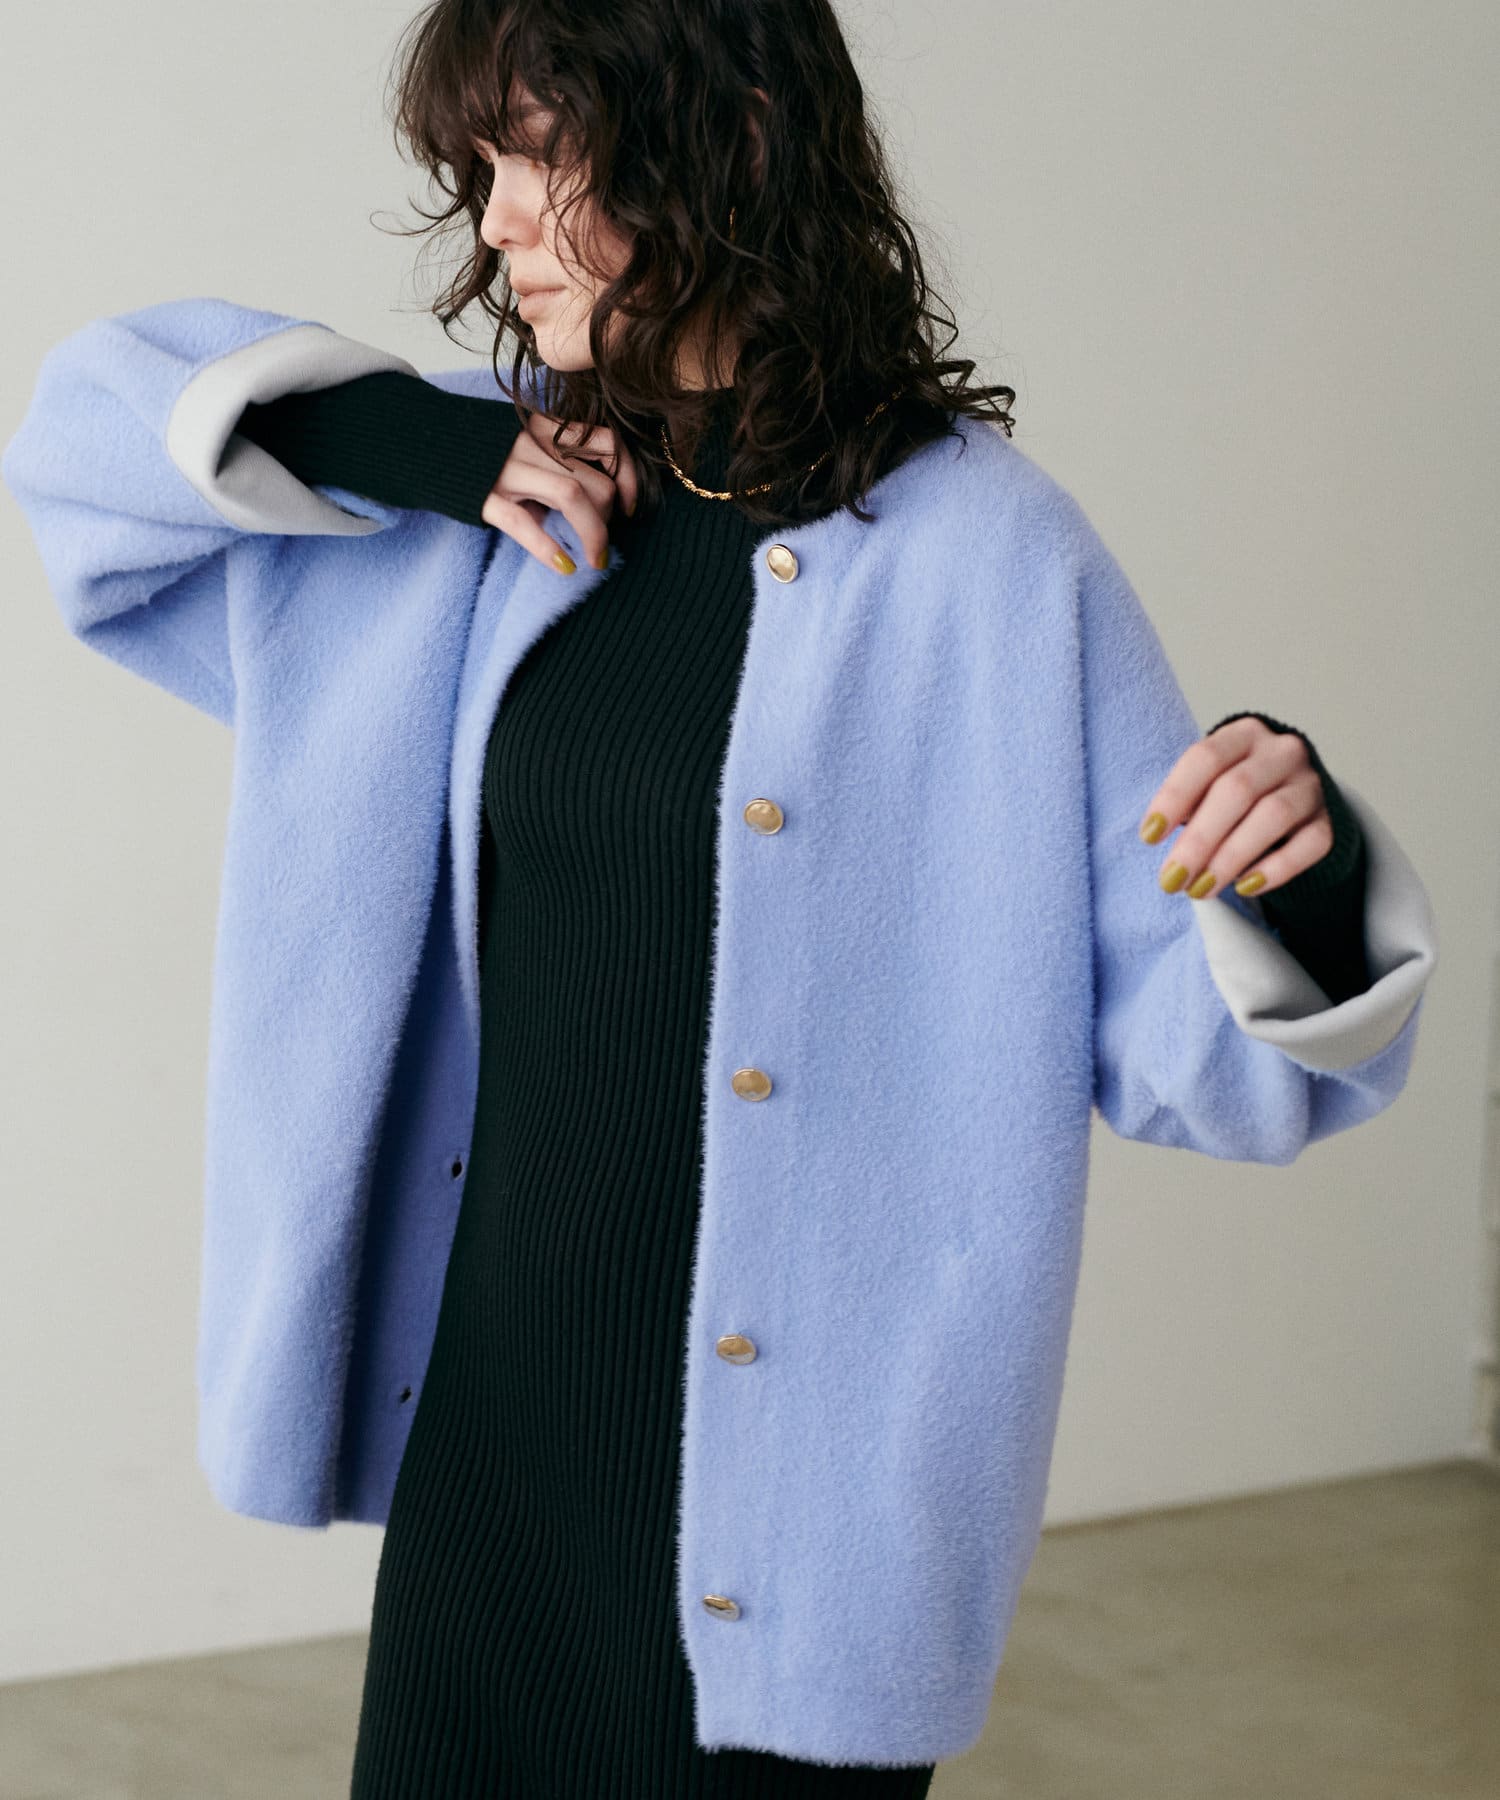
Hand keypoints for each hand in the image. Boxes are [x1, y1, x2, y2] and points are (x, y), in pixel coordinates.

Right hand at [480, 409, 640, 574]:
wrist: (423, 442)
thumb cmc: (485, 450)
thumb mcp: (526, 441)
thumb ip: (559, 460)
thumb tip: (600, 495)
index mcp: (546, 428)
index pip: (607, 442)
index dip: (629, 476)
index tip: (630, 505)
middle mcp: (532, 443)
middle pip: (595, 480)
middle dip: (609, 517)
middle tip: (601, 537)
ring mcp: (509, 469)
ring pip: (572, 496)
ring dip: (593, 533)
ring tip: (595, 558)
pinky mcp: (487, 497)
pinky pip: (525, 524)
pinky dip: (549, 548)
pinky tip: (565, 566)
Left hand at [1137, 715, 1333, 900]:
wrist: (1294, 797)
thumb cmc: (1237, 792)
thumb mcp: (1211, 782)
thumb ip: (1190, 801)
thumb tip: (1161, 836)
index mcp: (1243, 735)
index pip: (1205, 758)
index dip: (1174, 797)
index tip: (1148, 837)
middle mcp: (1281, 752)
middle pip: (1237, 790)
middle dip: (1199, 840)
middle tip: (1172, 879)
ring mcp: (1310, 785)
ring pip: (1273, 817)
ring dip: (1230, 858)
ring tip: (1201, 889)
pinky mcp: (1329, 821)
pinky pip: (1309, 845)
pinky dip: (1276, 869)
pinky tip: (1245, 887)